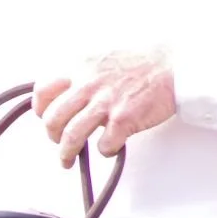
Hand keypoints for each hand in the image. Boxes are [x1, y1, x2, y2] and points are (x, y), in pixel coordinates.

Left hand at [34, 51, 177, 166]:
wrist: (176, 65)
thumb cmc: (141, 63)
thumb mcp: (101, 58)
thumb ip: (80, 75)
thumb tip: (62, 97)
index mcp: (80, 67)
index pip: (43, 90)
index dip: (40, 108)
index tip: (45, 116)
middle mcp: (89, 84)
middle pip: (52, 119)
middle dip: (51, 135)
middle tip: (58, 140)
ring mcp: (106, 102)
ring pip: (71, 136)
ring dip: (66, 153)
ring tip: (68, 159)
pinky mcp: (124, 119)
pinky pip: (103, 145)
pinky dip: (104, 150)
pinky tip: (110, 146)